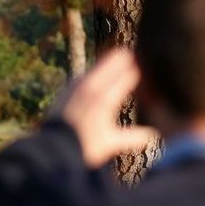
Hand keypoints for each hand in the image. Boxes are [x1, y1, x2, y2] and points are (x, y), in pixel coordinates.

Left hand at [56, 49, 157, 168]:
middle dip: (130, 60)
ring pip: (101, 63)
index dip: (143, 70)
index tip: (153, 72)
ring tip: (125, 69)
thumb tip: (153, 134)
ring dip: (114, 65)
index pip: (131, 71)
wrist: (51, 148)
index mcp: (106, 98)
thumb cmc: (82, 147)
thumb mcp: (110, 143)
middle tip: (140, 66)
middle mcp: (91, 86)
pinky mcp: (69, 86)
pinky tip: (104, 84)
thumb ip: (133, 137)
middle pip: (117, 58)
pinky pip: (89, 72)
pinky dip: (99, 73)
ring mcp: (78, 83)